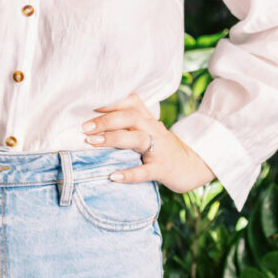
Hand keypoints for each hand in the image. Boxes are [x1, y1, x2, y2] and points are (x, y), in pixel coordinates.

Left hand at [81, 91, 216, 195]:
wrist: (193, 166)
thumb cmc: (162, 147)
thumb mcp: (148, 130)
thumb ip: (128, 124)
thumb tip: (93, 122)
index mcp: (148, 119)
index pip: (130, 102)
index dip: (110, 101)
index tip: (88, 102)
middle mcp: (153, 130)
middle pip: (131, 117)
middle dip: (106, 120)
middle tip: (84, 127)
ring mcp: (159, 149)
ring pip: (137, 139)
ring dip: (114, 139)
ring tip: (92, 142)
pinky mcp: (162, 169)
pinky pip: (145, 171)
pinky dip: (129, 174)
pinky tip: (113, 176)